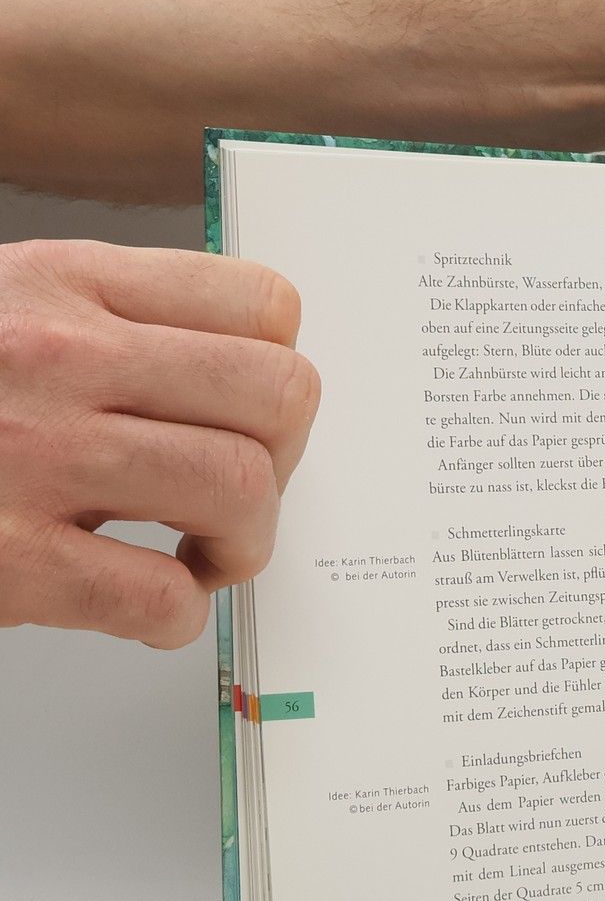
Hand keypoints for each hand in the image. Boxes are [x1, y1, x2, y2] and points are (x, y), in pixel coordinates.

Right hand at [0, 239, 315, 645]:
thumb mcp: (9, 311)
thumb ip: (115, 327)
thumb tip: (239, 385)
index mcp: (63, 283)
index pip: (264, 305)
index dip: (276, 376)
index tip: (247, 420)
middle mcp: (55, 355)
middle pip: (280, 396)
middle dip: (282, 463)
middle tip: (233, 497)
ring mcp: (31, 454)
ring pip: (240, 489)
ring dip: (243, 543)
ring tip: (197, 554)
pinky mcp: (8, 559)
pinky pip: (162, 596)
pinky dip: (175, 616)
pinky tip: (141, 603)